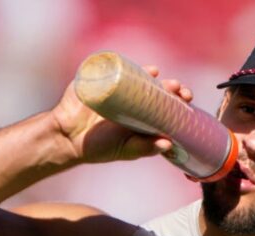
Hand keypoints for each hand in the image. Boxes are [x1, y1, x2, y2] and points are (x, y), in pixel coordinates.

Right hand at [49, 65, 193, 163]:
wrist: (67, 138)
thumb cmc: (98, 147)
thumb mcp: (125, 150)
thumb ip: (145, 147)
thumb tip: (168, 144)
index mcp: (142, 117)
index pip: (166, 105)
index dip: (179, 100)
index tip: (187, 99)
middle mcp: (133, 100)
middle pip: (157, 88)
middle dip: (171, 87)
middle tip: (178, 89)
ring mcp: (117, 88)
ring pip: (140, 77)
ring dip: (154, 75)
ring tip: (160, 77)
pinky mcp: (101, 80)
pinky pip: (117, 69)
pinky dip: (131, 67)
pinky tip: (142, 70)